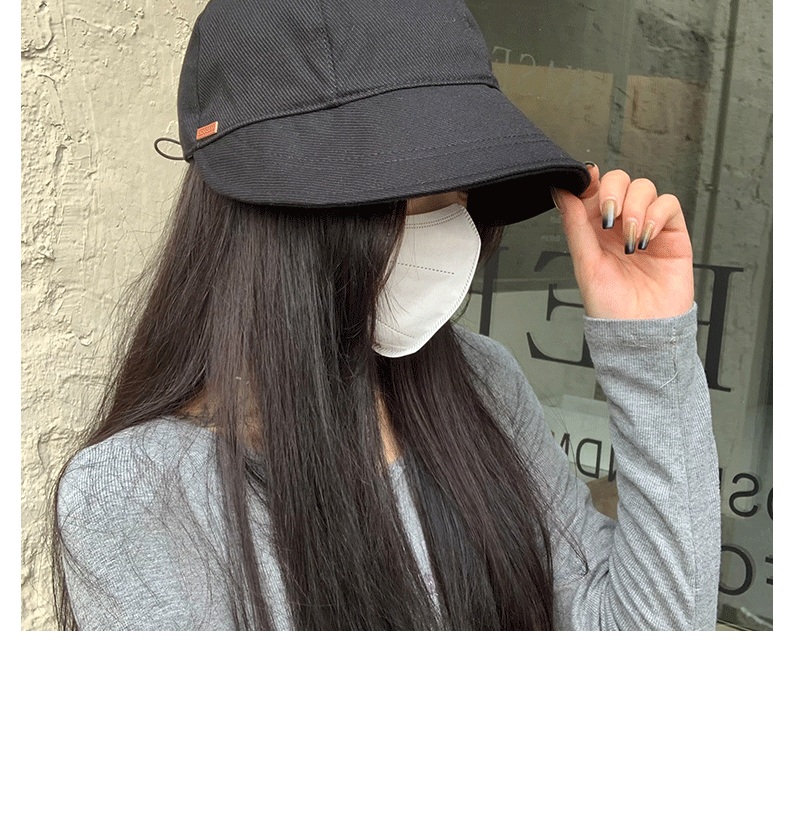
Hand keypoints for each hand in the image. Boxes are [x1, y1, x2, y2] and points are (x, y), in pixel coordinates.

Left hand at [551, 165, 694, 319]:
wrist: (641, 332)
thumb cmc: (611, 308)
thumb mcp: (585, 265)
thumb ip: (575, 225)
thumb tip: (561, 192)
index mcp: (594, 231)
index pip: (593, 191)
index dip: (590, 180)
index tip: (587, 181)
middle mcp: (619, 226)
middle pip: (619, 182)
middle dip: (614, 191)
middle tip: (611, 215)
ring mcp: (646, 227)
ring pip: (644, 188)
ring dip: (635, 207)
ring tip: (629, 238)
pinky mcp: (671, 234)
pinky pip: (668, 204)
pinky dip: (656, 215)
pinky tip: (646, 238)